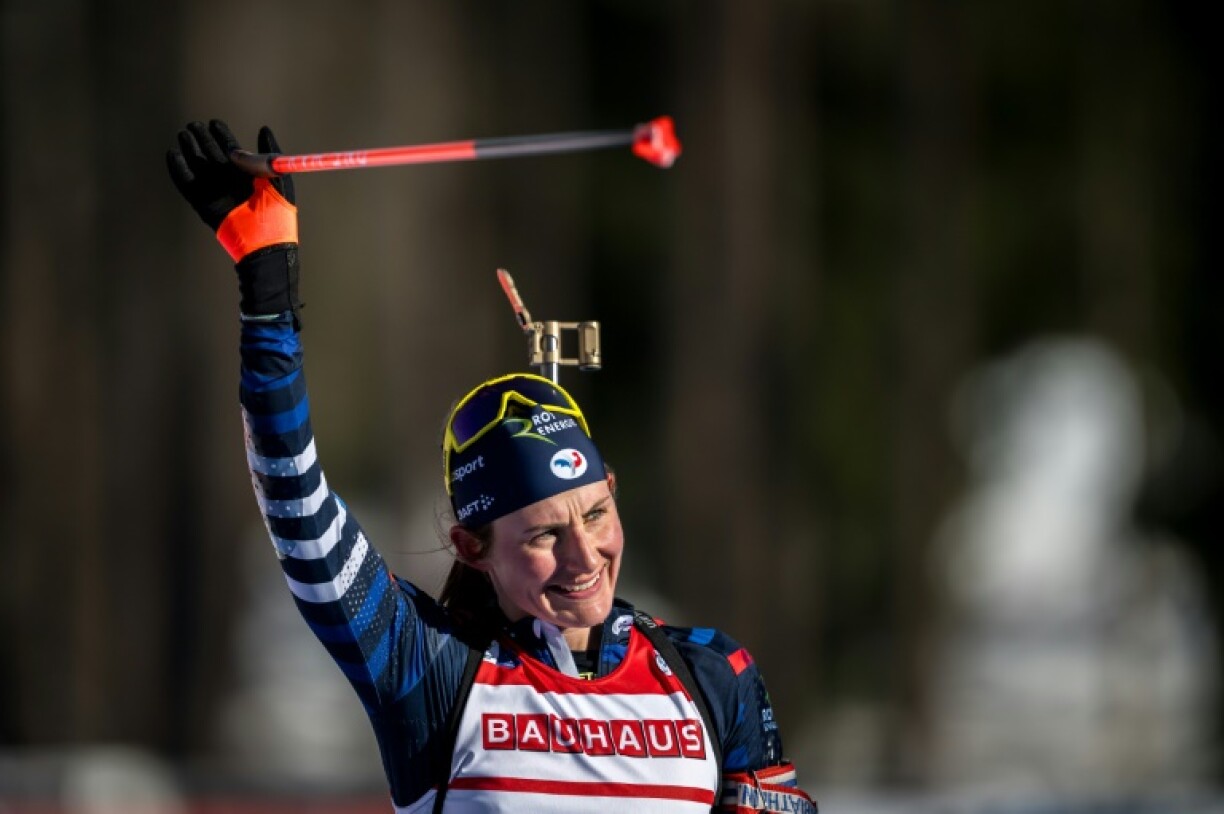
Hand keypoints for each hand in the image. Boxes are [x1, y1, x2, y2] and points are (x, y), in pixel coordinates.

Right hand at [167, 120, 296, 258]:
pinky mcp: (203, 204)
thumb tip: (263, 129)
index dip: (222, 135)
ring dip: (189, 150)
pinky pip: (187, 184)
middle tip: (194, 125)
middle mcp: (230, 181)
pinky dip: (178, 170)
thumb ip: (269, 155)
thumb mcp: (278, 178)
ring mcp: (216, 192)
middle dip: (202, 138)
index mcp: (247, 174)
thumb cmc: (278, 213)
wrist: (266, 241)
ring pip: (198, 166)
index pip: (232, 150)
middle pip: (211, 155)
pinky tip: (172, 154)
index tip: (214, 122)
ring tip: (183, 135)